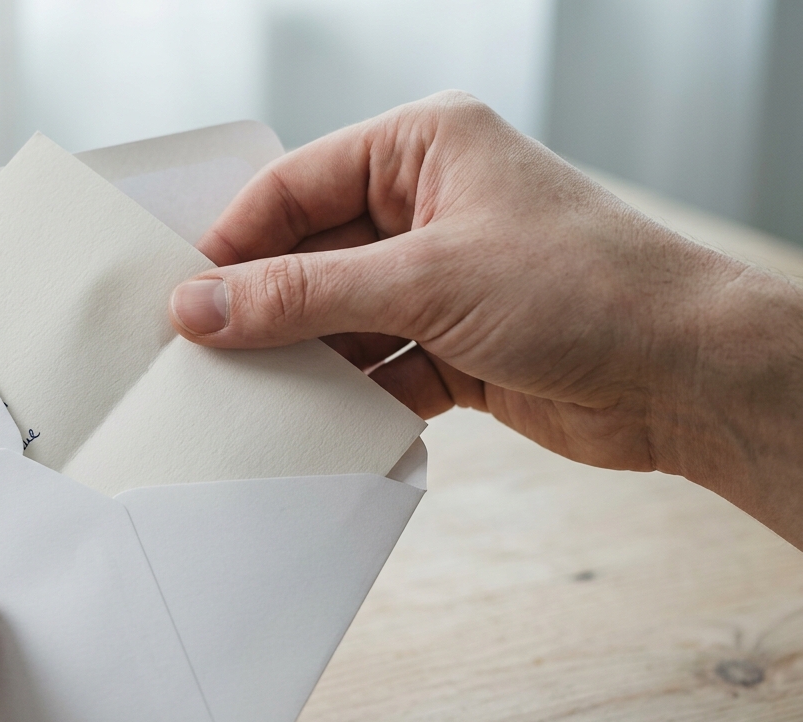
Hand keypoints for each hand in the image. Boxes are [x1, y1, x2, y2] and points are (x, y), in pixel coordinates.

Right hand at [169, 91, 802, 544]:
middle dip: (264, 305)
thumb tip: (202, 306)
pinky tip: (321, 423)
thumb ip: (304, 294)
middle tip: (199, 352)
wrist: (689, 376)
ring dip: (304, 358)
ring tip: (247, 396)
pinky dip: (352, 396)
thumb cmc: (584, 289)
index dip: (235, 240)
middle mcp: (429, 205)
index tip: (182, 296)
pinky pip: (377, 366)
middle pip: (312, 253)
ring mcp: (442, 277)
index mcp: (424, 147)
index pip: (297, 185)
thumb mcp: (425, 280)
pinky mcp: (455, 344)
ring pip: (340, 316)